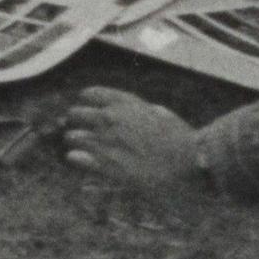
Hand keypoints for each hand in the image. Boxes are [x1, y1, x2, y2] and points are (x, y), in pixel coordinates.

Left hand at [60, 88, 206, 191]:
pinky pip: (79, 158)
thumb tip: (145, 109)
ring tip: (74, 142)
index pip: (94, 94)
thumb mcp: (164, 114)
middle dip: (75, 118)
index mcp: (126, 104)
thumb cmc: (180, 138)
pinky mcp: (108, 165)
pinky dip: (75, 157)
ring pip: (75, 137)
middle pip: (78, 113)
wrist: (186, 163)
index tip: (83, 100)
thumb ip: (147, 110)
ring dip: (74, 139)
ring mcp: (108, 142)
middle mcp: (113, 119)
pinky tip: (74, 157)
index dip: (86, 97)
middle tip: (72, 122)